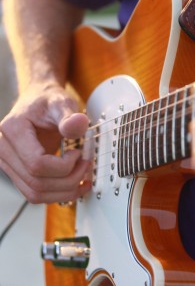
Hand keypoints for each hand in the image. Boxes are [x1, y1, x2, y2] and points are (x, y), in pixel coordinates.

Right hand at [0, 84, 90, 202]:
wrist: (39, 101)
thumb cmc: (48, 101)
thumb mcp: (61, 102)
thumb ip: (69, 115)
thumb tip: (79, 124)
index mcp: (12, 130)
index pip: (37, 164)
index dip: (64, 166)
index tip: (78, 152)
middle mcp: (4, 150)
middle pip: (37, 183)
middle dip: (69, 180)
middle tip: (86, 165)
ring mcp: (9, 164)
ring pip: (36, 194)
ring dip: (65, 191)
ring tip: (83, 176)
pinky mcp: (19, 172)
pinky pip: (37, 193)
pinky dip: (58, 193)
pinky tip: (75, 184)